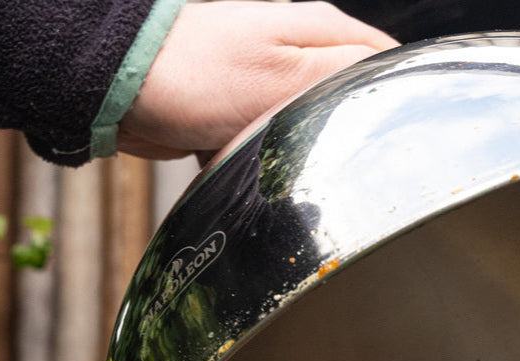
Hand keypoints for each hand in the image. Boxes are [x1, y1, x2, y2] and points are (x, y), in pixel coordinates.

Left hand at [116, 1, 397, 160]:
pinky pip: (271, 143)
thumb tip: (397, 77)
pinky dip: (265, 159)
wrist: (121, 87)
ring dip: (301, 154)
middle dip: (346, 138)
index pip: (387, 64)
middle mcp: (301, 51)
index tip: (397, 142)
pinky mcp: (243, 109)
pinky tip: (252, 166)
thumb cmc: (198, 75)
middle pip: (350, 102)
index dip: (398, 101)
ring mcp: (271, 80)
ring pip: (311, 129)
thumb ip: (346, 73)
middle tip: (338, 169)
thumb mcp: (287, 74)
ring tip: (288, 169)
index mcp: (322, 31)